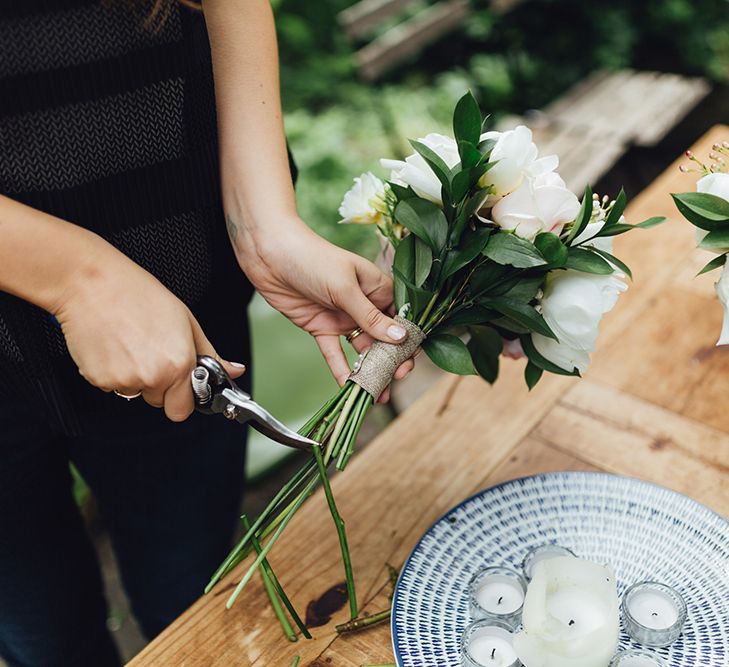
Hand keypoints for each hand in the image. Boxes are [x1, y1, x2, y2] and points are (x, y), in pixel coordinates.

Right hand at [53, 239, 244, 420]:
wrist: (91, 283)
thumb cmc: (138, 295)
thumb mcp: (186, 321)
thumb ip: (210, 354)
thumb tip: (234, 371)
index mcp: (179, 364)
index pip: (183, 410)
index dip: (182, 396)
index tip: (180, 383)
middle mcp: (153, 376)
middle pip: (160, 402)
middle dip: (159, 386)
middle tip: (151, 352)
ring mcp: (124, 380)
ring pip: (135, 393)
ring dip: (135, 377)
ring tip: (130, 343)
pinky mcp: (98, 379)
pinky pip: (112, 386)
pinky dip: (112, 372)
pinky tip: (113, 345)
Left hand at [235, 219, 414, 400]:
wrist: (269, 253)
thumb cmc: (312, 258)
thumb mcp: (345, 287)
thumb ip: (370, 316)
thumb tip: (400, 337)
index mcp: (377, 288)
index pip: (401, 318)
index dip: (408, 339)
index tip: (409, 360)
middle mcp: (363, 305)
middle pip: (384, 338)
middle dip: (391, 360)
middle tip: (395, 379)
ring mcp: (343, 318)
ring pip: (362, 349)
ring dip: (369, 370)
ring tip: (377, 393)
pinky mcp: (321, 328)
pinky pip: (334, 353)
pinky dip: (341, 370)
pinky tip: (348, 386)